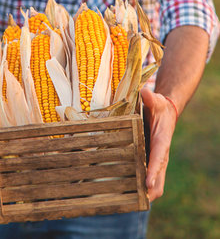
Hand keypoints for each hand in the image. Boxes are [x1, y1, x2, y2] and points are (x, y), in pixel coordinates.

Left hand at [140, 87, 176, 201]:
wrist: (165, 111)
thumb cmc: (159, 106)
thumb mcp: (155, 100)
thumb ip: (150, 97)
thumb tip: (144, 92)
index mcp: (162, 140)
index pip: (159, 157)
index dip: (154, 171)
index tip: (148, 183)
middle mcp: (161, 153)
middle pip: (160, 177)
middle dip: (152, 190)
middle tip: (140, 201)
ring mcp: (156, 159)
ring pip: (156, 181)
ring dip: (147, 192)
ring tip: (132, 202)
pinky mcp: (151, 160)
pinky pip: (149, 177)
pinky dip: (142, 187)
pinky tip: (129, 192)